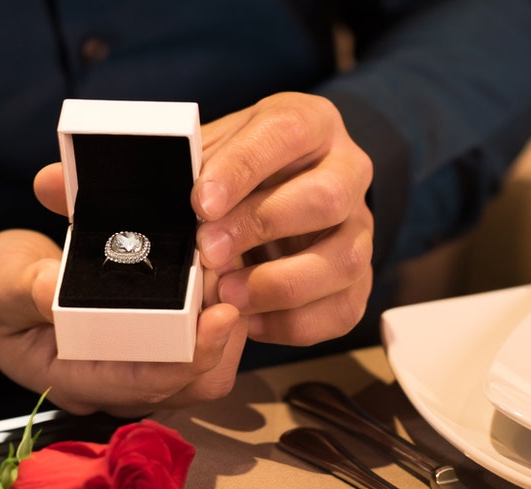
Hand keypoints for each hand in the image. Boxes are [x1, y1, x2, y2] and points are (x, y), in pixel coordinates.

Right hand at [0, 228, 244, 417]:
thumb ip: (25, 288)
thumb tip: (52, 288)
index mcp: (74, 378)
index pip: (144, 383)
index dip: (189, 356)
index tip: (222, 314)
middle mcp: (114, 385)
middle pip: (188, 385)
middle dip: (223, 339)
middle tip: (234, 277)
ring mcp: (135, 372)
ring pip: (203, 372)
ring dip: (226, 328)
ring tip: (230, 271)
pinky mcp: (151, 352)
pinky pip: (198, 350)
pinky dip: (216, 316)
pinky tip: (220, 275)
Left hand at [193, 92, 374, 346]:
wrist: (277, 196)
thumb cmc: (241, 171)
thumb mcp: (217, 150)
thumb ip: (201, 166)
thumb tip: (170, 200)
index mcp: (313, 124)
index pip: (287, 133)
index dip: (243, 169)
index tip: (202, 202)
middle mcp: (349, 172)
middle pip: (326, 199)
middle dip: (260, 228)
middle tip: (208, 250)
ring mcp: (361, 228)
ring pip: (344, 260)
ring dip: (278, 284)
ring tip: (227, 294)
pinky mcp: (361, 279)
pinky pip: (342, 309)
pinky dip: (293, 323)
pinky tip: (252, 320)